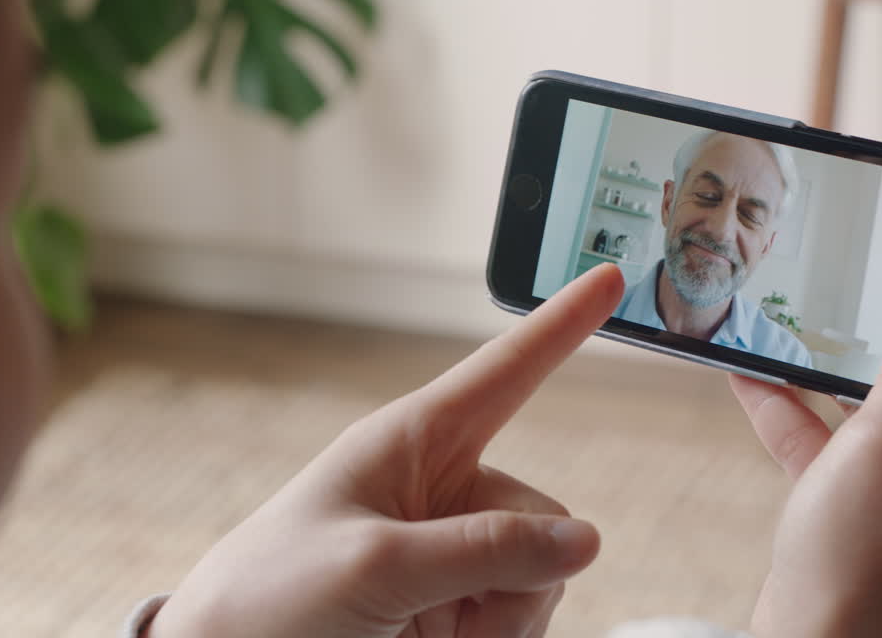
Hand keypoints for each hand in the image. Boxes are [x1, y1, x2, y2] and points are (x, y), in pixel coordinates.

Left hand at [148, 264, 625, 637]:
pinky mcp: (455, 606)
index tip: (609, 279)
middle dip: (516, 574)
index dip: (561, 326)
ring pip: (542, 574)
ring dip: (504, 619)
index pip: (504, 373)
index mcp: (411, 443)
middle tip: (446, 613)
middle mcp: (441, 490)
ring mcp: (450, 553)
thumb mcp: (374, 566)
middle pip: (542, 517)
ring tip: (428, 634)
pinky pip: (522, 616)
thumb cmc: (272, 600)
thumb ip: (484, 549)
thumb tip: (586, 538)